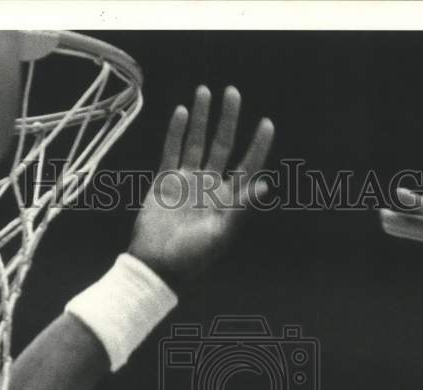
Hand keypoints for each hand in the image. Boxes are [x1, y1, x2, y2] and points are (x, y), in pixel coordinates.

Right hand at [128, 86, 273, 288]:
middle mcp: (210, 187)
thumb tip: (265, 185)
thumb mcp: (221, 233)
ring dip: (202, 118)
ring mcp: (187, 182)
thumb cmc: (192, 256)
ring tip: (205, 90)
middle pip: (222, 146)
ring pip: (197, 142)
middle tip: (232, 91)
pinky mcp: (165, 182)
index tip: (266, 122)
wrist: (156, 265)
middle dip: (228, 119)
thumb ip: (240, 207)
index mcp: (227, 201)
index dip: (258, 146)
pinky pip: (172, 151)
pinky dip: (176, 132)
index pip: (247, 167)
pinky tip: (182, 112)